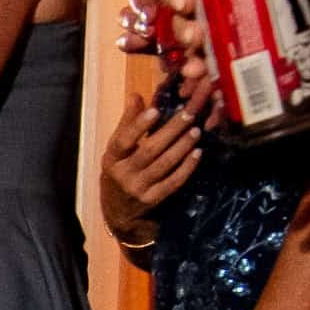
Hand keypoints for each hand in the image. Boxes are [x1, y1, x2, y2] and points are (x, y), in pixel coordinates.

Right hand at [100, 90, 204, 245]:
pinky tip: (197, 154)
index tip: (156, 110)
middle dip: (171, 131)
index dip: (139, 125)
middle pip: (149, 150)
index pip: (123, 140)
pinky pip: (173, 182)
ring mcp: (138, 189)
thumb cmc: (120, 173)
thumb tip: (136, 95)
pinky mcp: (152, 200)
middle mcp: (122, 174)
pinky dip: (186, 167)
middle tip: (189, 115)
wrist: (118, 213)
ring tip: (196, 131)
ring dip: (182, 147)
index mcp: (112, 158)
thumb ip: (127, 123)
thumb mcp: (117, 150)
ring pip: (163, 165)